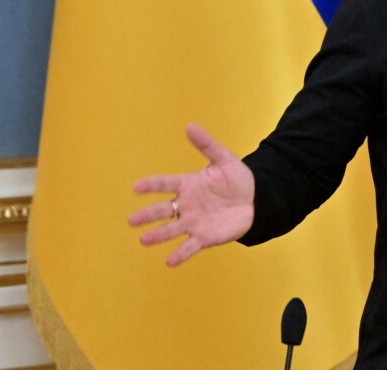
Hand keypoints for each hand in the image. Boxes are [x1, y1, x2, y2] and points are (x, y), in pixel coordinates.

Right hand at [127, 123, 255, 266]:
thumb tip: (189, 125)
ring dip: (158, 235)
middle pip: (163, 210)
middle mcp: (186, 205)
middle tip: (131, 220)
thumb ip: (206, 145)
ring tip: (144, 240)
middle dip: (148, 215)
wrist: (255, 200)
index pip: (166, 184)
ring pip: (172, 229)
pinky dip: (180, 254)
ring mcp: (193, 222)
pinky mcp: (204, 237)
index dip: (152, 185)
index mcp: (188, 184)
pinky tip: (169, 261)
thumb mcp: (224, 159)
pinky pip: (189, 247)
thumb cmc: (236, 179)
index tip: (136, 187)